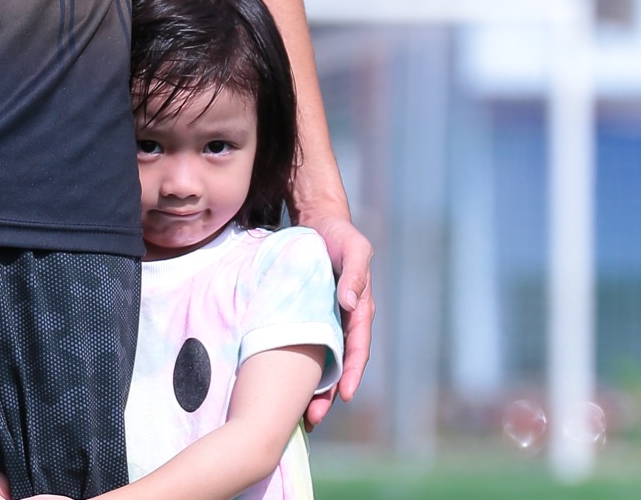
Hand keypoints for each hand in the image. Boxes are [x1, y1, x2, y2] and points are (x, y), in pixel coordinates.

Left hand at [301, 212, 372, 426]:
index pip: (358, 347)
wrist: (318, 222)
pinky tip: (282, 384)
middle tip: (314, 417)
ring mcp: (325, 320)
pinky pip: (302, 345)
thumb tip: (350, 301)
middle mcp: (344, 320)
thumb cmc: (339, 235)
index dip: (351, 372)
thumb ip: (356, 272)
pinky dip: (296, 365)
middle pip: (339, 364)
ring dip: (313, 387)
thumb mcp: (354, 248)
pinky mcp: (306, 315)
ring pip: (320, 361)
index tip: (343, 395)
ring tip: (300, 414)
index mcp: (359, 309)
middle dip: (329, 393)